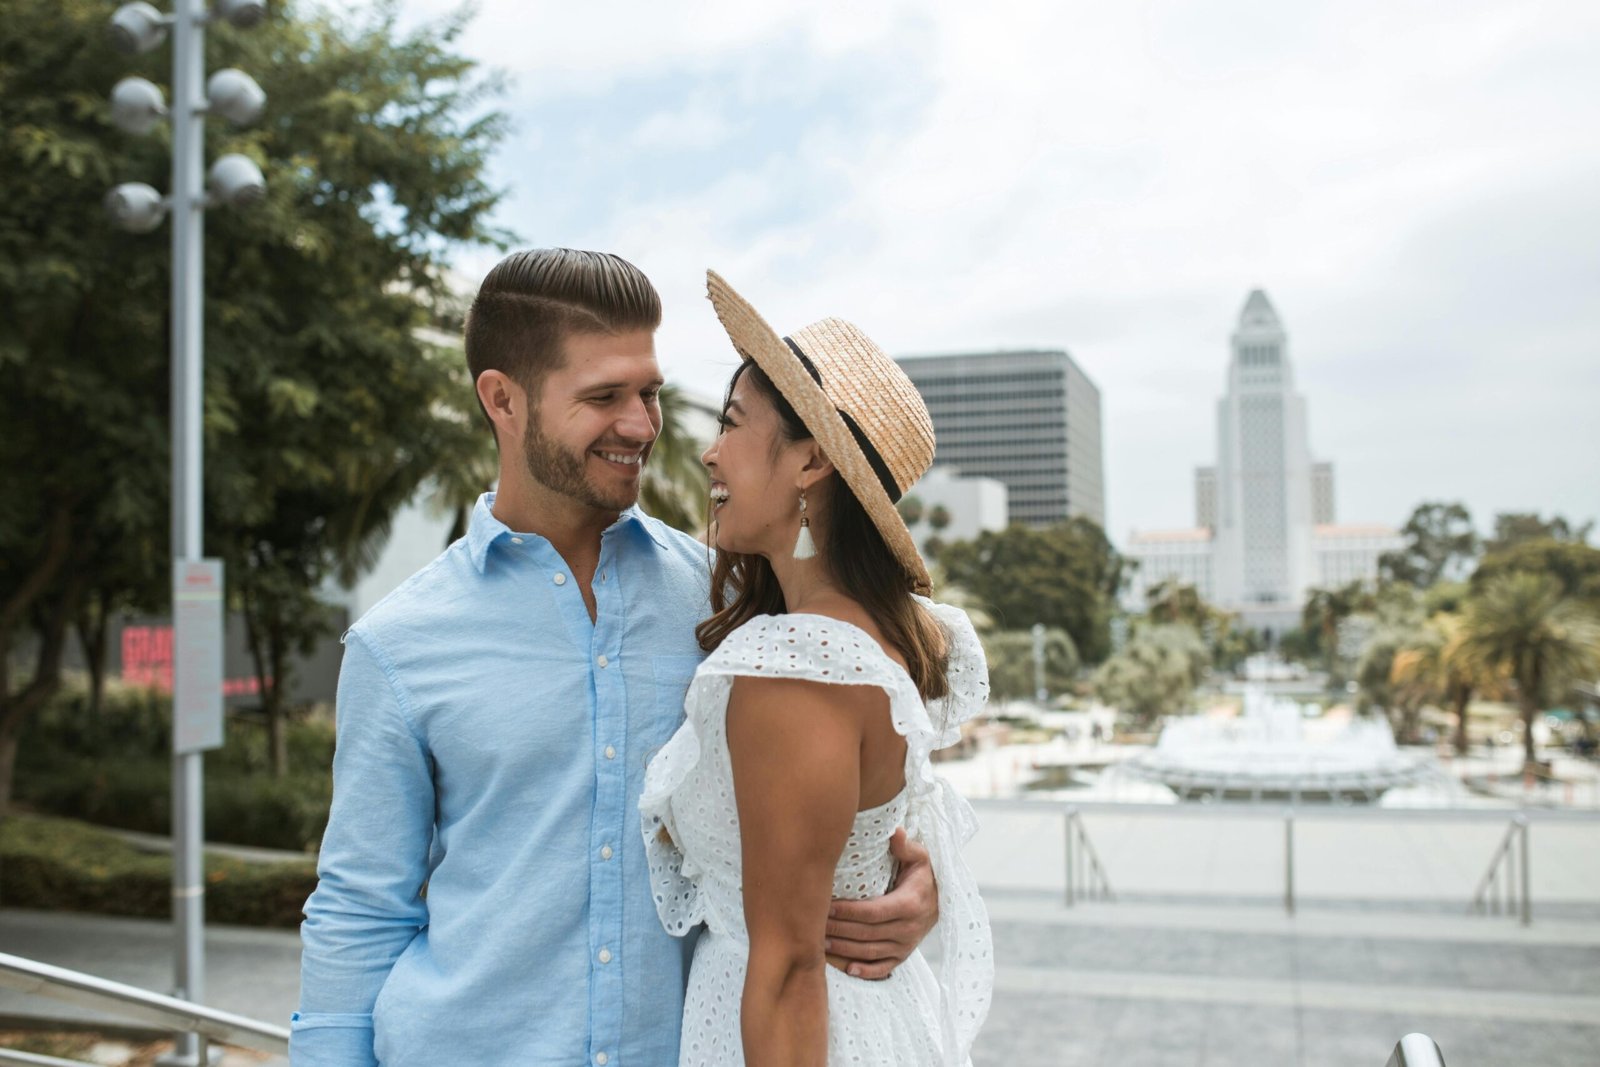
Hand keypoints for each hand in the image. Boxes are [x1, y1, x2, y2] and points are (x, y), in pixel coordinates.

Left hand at [824, 828, 939, 979]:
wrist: (941, 899)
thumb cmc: (923, 874)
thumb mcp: (920, 857)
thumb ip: (906, 846)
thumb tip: (896, 832)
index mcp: (910, 904)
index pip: (873, 911)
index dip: (847, 911)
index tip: (825, 906)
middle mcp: (908, 928)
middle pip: (867, 933)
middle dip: (839, 929)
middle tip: (813, 924)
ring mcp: (906, 945)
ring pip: (870, 951)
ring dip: (844, 949)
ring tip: (820, 943)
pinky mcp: (904, 956)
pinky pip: (884, 968)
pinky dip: (866, 971)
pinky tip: (848, 969)